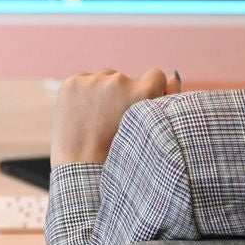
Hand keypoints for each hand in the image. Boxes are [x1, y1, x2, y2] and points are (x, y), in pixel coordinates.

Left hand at [51, 68, 179, 166]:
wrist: (81, 168)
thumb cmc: (121, 156)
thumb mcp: (149, 131)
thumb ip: (166, 102)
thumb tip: (172, 76)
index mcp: (142, 93)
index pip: (155, 75)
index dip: (148, 90)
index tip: (136, 106)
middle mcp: (119, 81)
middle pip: (122, 79)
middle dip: (118, 95)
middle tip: (110, 123)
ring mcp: (92, 81)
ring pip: (101, 80)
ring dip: (99, 94)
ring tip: (94, 122)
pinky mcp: (72, 83)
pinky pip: (82, 81)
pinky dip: (81, 94)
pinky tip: (81, 116)